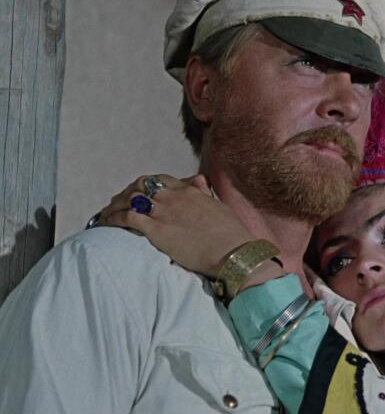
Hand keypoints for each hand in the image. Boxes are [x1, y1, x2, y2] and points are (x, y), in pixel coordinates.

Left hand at [101, 174, 253, 277]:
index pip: (160, 180)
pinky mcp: (157, 231)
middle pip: (141, 186)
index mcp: (189, 190)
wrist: (233, 251)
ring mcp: (165, 212)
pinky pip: (128, 218)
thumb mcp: (218, 206)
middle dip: (126, 192)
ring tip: (105, 214)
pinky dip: (114, 218)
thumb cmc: (231, 233)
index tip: (137, 192)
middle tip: (117, 202)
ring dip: (115, 205)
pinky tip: (106, 223)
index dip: (145, 185)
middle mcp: (174, 197)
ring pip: (130, 199)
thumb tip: (199, 182)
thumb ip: (203, 193)